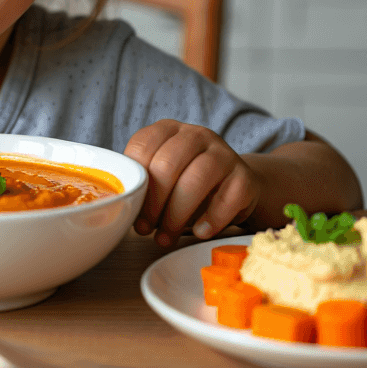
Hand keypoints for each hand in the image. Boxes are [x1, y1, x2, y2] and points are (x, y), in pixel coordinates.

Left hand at [124, 119, 262, 246]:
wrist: (234, 184)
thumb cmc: (187, 182)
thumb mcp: (162, 175)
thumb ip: (144, 183)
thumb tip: (122, 205)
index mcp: (168, 130)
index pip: (142, 147)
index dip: (135, 183)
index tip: (131, 209)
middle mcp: (197, 135)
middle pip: (167, 165)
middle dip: (152, 203)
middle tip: (146, 229)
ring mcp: (224, 154)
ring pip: (196, 180)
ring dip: (176, 216)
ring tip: (165, 237)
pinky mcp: (245, 177)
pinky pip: (227, 199)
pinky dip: (210, 220)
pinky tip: (199, 232)